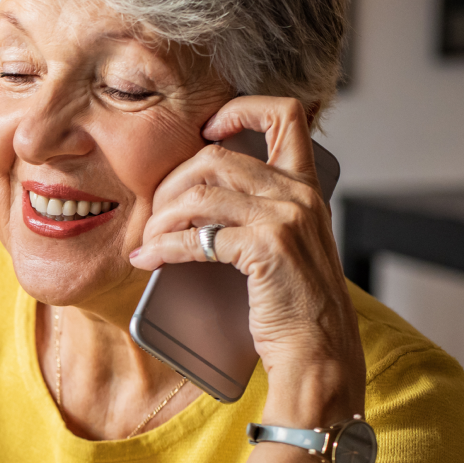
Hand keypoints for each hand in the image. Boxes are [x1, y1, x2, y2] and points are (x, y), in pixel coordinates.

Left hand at [129, 96, 364, 421]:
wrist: (317, 353)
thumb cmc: (292, 307)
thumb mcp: (282, 247)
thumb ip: (255, 215)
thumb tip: (189, 203)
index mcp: (306, 187)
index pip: (286, 114)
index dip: (240, 109)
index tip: (205, 132)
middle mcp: (299, 194)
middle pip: (217, 157)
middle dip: (170, 183)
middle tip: (152, 215)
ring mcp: (285, 219)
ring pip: (200, 193)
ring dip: (160, 218)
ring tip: (146, 241)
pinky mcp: (267, 248)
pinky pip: (198, 236)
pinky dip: (163, 247)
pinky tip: (147, 260)